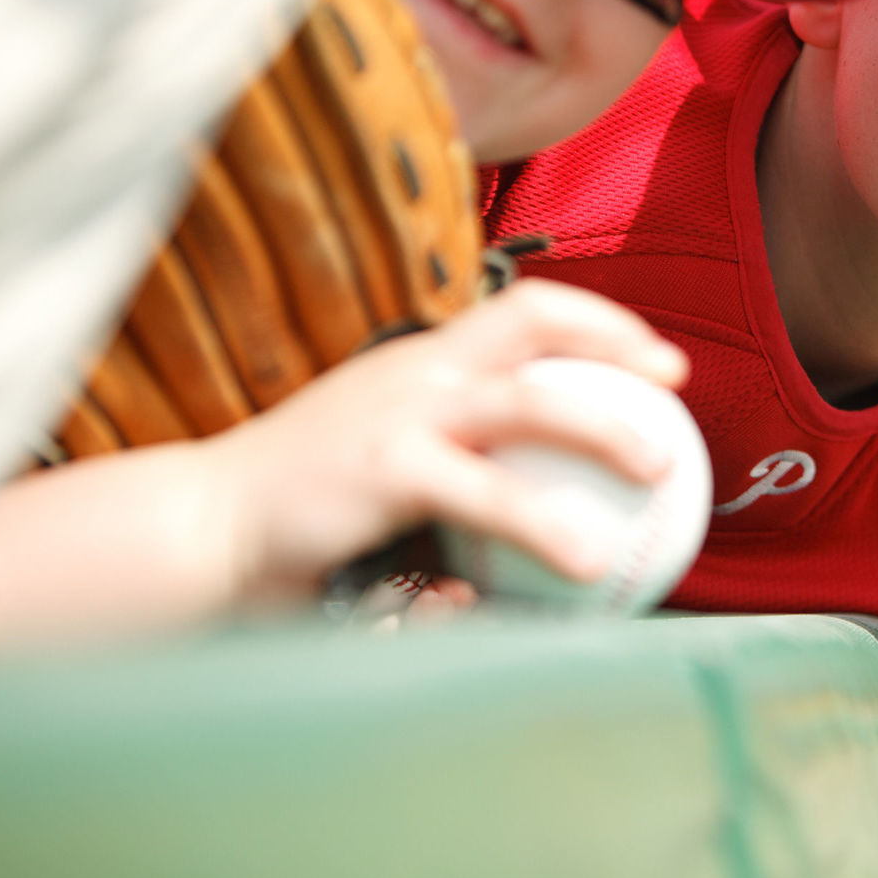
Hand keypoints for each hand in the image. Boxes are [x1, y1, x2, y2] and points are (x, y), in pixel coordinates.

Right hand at [0, 280, 684, 655]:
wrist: (203, 528)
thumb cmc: (302, 511)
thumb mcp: (388, 475)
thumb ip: (457, 480)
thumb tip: (537, 536)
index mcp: (422, 362)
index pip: (523, 311)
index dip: (602, 324)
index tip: (660, 362)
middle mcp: (418, 370)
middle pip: (534, 328)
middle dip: (616, 345)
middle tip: (675, 392)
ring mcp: (402, 413)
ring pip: (528, 403)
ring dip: (604, 429)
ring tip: (658, 473)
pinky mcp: (386, 467)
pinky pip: (484, 496)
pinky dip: (540, 526)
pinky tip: (585, 566)